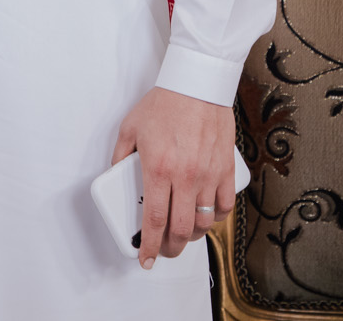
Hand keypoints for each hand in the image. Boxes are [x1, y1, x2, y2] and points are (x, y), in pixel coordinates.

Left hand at [110, 86, 233, 269]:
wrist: (196, 85)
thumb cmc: (164, 104)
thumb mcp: (129, 128)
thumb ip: (120, 156)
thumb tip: (116, 176)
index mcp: (158, 169)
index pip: (155, 220)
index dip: (149, 245)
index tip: (145, 258)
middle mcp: (186, 177)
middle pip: (181, 229)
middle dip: (171, 248)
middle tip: (164, 250)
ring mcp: (209, 175)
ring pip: (204, 221)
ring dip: (192, 234)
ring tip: (182, 233)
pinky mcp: (226, 169)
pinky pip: (225, 205)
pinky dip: (216, 218)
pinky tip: (207, 216)